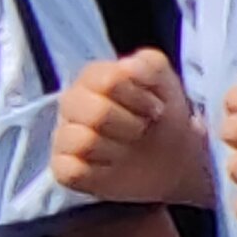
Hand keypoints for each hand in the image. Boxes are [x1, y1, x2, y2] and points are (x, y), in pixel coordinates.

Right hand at [57, 51, 205, 204]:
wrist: (172, 159)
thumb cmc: (160, 116)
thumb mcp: (165, 82)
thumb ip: (149, 64)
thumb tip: (128, 67)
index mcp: (92, 78)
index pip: (108, 81)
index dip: (139, 97)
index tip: (157, 108)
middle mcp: (73, 104)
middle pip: (95, 112)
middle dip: (130, 124)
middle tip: (142, 129)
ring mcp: (65, 137)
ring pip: (83, 142)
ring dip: (117, 149)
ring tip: (127, 149)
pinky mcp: (64, 169)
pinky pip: (70, 171)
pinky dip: (96, 173)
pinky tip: (111, 168)